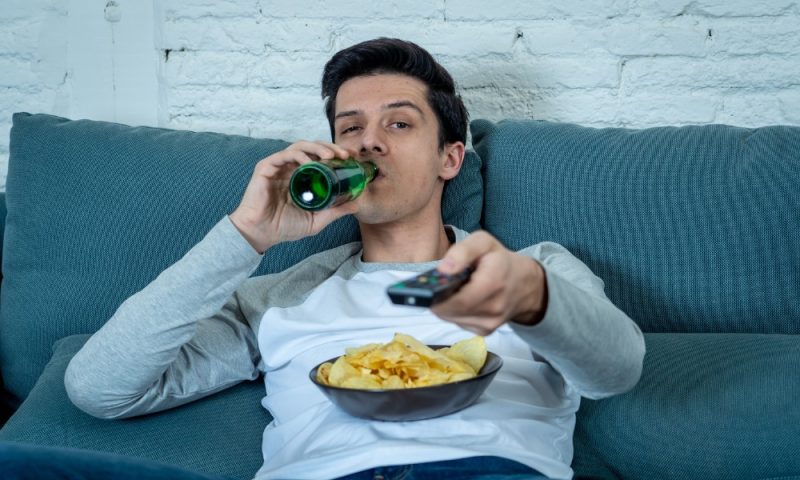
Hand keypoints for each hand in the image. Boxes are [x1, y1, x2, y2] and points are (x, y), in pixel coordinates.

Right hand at [229, 141, 357, 252]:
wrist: (260, 233)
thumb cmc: (284, 227)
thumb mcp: (316, 220)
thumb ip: (335, 212)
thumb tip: (357, 204)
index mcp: (302, 177)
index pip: (321, 158)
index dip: (337, 154)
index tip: (353, 158)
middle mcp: (291, 168)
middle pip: (313, 148)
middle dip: (331, 147)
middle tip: (345, 155)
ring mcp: (279, 167)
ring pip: (300, 146)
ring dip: (317, 147)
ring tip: (331, 156)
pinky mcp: (266, 168)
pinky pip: (284, 155)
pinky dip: (298, 155)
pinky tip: (310, 163)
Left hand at [432, 231, 547, 335]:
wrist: (525, 284)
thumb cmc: (500, 260)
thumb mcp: (484, 242)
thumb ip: (463, 251)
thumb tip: (442, 270)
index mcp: (493, 283)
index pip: (458, 300)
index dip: (438, 297)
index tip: (427, 288)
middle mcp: (493, 308)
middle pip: (451, 311)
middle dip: (438, 299)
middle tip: (434, 286)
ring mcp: (489, 324)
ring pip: (452, 318)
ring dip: (445, 306)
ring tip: (449, 290)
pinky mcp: (485, 331)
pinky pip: (459, 323)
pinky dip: (453, 312)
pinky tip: (458, 299)